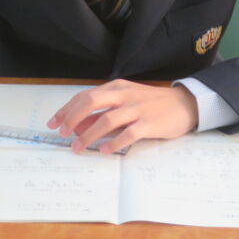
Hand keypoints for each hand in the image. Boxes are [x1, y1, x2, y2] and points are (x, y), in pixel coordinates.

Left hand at [48, 80, 198, 154]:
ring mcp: (137, 109)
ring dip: (88, 135)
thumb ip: (104, 111)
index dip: (66, 110)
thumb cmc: (152, 104)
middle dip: (72, 118)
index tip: (54, 123)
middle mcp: (124, 95)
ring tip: (77, 147)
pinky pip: (127, 134)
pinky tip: (103, 151)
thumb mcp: (127, 101)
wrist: (185, 104)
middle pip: (91, 102)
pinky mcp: (149, 123)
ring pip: (107, 120)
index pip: (85, 96)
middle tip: (62, 134)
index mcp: (117, 88)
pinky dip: (113, 143)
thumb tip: (78, 126)